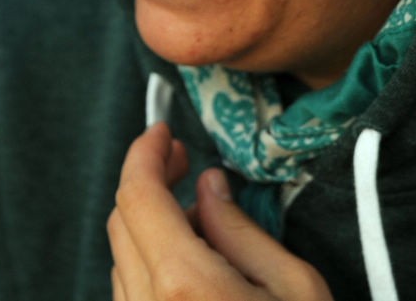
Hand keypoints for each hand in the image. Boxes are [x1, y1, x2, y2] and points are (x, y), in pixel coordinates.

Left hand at [108, 122, 332, 300]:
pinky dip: (148, 261)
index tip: (163, 131)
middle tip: (181, 159)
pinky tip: (187, 257)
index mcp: (184, 286)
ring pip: (121, 260)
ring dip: (147, 222)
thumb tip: (207, 186)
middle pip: (121, 223)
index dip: (144, 153)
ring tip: (192, 209)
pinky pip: (129, 296)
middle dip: (147, 180)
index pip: (138, 197)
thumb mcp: (294, 288)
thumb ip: (240, 229)